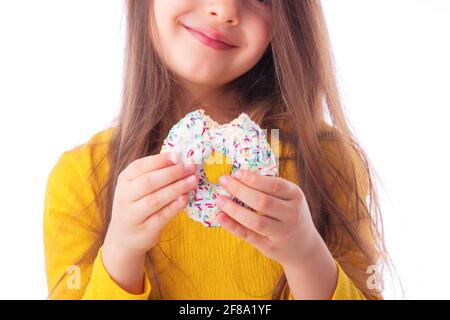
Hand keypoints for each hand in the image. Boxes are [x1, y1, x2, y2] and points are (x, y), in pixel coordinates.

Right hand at [102, 151, 197, 293]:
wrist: (124, 236)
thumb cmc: (137, 204)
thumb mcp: (137, 186)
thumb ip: (154, 172)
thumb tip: (179, 158)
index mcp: (124, 180)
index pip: (140, 166)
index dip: (160, 160)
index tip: (179, 156)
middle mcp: (124, 197)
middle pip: (149, 182)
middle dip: (172, 173)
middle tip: (191, 168)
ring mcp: (132, 215)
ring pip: (155, 199)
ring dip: (177, 188)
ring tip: (193, 181)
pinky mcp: (144, 230)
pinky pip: (161, 217)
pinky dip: (174, 207)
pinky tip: (185, 198)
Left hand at [216, 169, 319, 267]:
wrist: (304, 246)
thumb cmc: (289, 214)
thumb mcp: (289, 198)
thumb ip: (270, 188)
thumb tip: (238, 176)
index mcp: (296, 196)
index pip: (275, 186)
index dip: (254, 179)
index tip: (237, 173)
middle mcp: (291, 215)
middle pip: (263, 202)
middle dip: (240, 190)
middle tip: (223, 181)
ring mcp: (282, 233)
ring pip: (255, 221)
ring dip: (234, 209)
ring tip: (219, 199)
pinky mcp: (270, 247)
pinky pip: (249, 235)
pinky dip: (233, 226)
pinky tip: (220, 217)